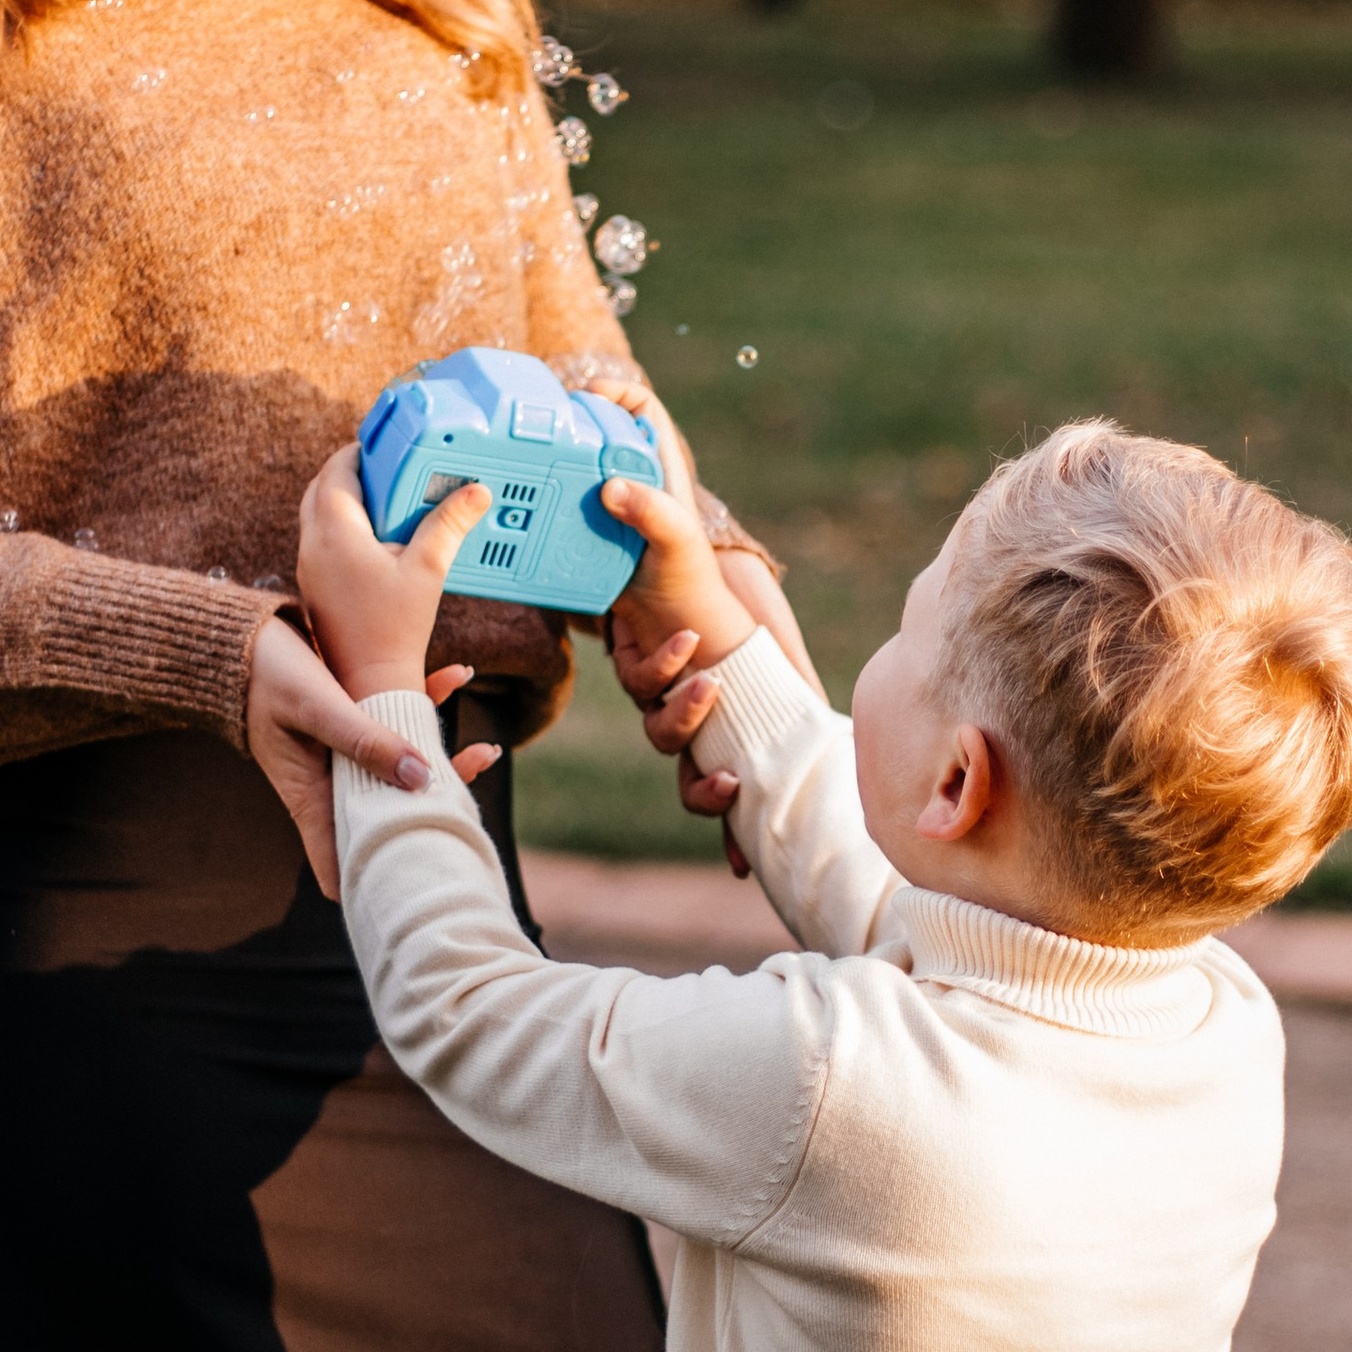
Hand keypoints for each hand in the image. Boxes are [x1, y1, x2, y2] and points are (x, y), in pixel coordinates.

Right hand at [246, 611, 483, 897]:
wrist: (239, 636)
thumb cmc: (265, 674)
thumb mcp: (315, 706)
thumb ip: (364, 741)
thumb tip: (422, 778)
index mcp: (312, 800)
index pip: (341, 869)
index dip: (381, 877)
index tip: (427, 867)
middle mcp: (332, 788)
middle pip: (390, 822)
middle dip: (435, 812)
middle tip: (476, 783)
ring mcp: (346, 761)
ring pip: (403, 777)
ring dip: (446, 762)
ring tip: (486, 748)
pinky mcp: (357, 728)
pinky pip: (398, 726)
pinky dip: (429, 706)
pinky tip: (457, 673)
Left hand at [297, 444, 491, 697]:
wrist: (371, 681)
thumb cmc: (396, 629)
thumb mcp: (429, 569)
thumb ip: (449, 525)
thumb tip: (477, 491)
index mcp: (335, 532)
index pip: (336, 471)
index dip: (358, 452)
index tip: (384, 446)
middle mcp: (313, 545)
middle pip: (320, 489)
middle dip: (350, 472)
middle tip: (385, 468)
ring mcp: (309, 567)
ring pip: (317, 514)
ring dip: (345, 499)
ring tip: (385, 499)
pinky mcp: (315, 586)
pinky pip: (321, 540)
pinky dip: (343, 526)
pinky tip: (376, 537)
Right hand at [605, 490, 824, 881]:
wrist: (710, 593)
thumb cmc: (686, 572)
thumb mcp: (671, 536)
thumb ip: (644, 509)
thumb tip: (612, 484)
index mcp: (652, 663)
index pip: (645, 684)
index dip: (662, 676)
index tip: (694, 645)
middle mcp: (669, 702)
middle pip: (664, 735)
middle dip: (686, 722)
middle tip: (712, 690)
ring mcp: (698, 731)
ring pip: (687, 776)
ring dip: (705, 784)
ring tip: (735, 775)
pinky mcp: (730, 749)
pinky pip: (717, 805)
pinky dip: (726, 836)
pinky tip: (738, 867)